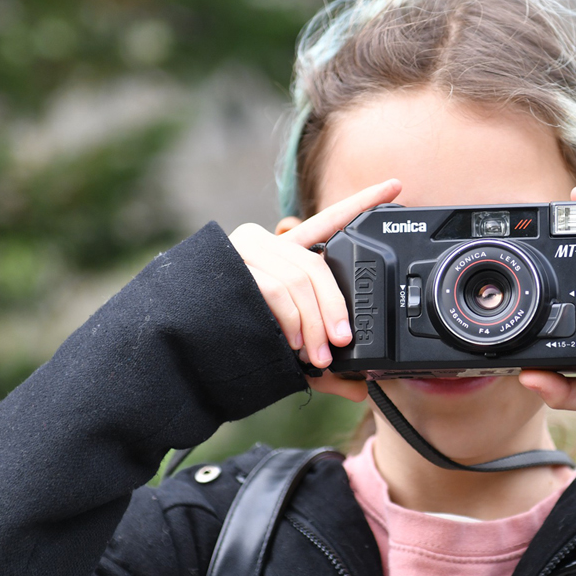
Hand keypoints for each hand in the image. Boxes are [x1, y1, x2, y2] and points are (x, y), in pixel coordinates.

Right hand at [228, 178, 400, 401]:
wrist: (179, 354)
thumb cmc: (233, 347)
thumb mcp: (288, 354)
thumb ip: (323, 366)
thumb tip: (362, 388)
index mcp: (282, 254)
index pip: (328, 221)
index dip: (362, 202)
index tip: (397, 187)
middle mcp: (263, 243)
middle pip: (317, 265)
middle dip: (335, 307)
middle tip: (342, 342)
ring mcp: (244, 252)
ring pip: (298, 279)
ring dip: (314, 323)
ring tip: (315, 357)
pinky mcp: (230, 267)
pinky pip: (275, 291)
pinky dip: (291, 321)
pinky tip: (292, 344)